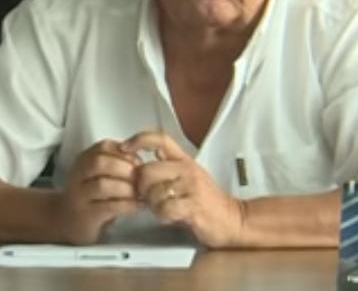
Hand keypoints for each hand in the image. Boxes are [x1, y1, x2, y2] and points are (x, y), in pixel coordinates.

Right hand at [57, 139, 141, 244]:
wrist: (67, 220)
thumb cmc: (90, 194)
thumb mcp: (98, 173)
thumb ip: (115, 163)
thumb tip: (141, 162)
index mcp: (84, 160)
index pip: (103, 147)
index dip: (125, 152)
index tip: (138, 162)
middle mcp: (78, 175)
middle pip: (99, 163)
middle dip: (124, 168)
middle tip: (141, 178)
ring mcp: (80, 196)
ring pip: (102, 185)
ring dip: (126, 188)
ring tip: (140, 192)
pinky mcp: (86, 216)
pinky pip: (108, 207)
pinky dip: (127, 205)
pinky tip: (137, 205)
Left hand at [120, 131, 244, 247]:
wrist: (232, 219)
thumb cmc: (207, 200)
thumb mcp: (187, 176)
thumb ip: (165, 168)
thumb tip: (137, 165)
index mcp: (184, 160)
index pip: (160, 138)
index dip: (139, 139)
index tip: (124, 147)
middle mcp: (187, 169)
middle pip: (147, 170)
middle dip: (140, 187)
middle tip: (146, 196)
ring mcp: (190, 187)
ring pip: (153, 191)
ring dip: (152, 204)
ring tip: (162, 207)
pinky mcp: (193, 206)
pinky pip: (164, 208)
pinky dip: (162, 215)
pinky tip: (169, 216)